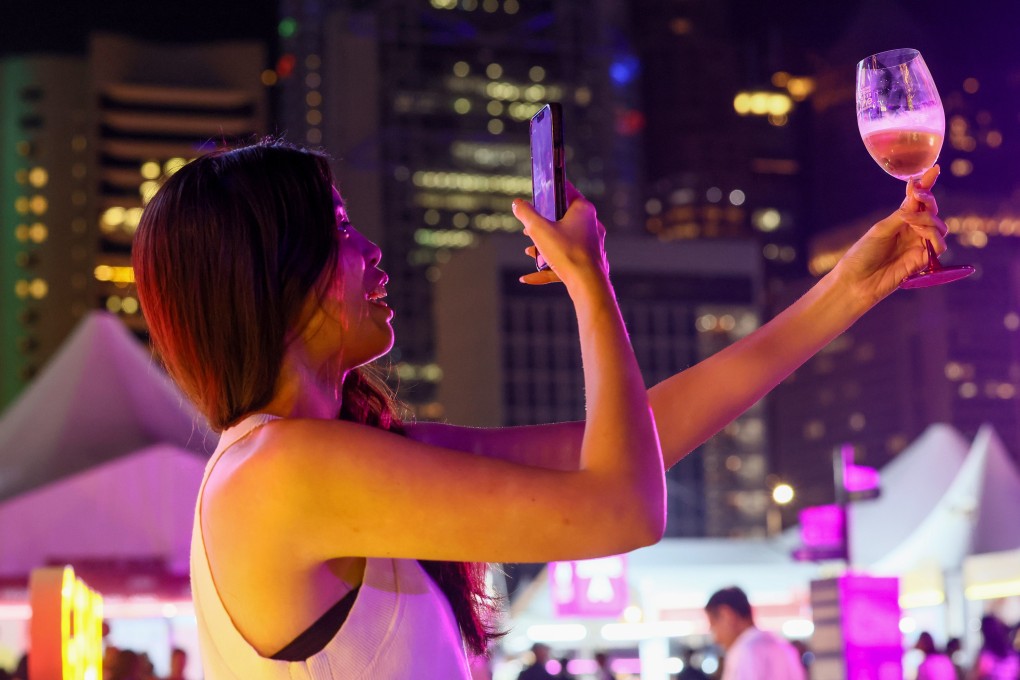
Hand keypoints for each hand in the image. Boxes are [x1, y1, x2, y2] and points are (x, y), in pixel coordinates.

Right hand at [513, 181, 608, 287]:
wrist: (587, 284)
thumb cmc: (566, 252)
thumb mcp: (538, 229)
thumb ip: (525, 214)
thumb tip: (517, 204)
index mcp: (583, 210)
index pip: (566, 190)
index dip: (550, 190)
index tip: (539, 193)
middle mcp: (591, 224)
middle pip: (563, 219)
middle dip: (543, 225)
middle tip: (529, 229)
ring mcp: (592, 244)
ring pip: (564, 241)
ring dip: (544, 247)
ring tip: (530, 252)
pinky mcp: (590, 262)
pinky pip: (566, 260)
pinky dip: (548, 267)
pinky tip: (528, 278)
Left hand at [832, 165, 948, 304]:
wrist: (856, 281)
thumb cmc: (862, 254)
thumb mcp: (880, 230)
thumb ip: (902, 215)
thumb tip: (917, 197)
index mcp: (899, 221)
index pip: (917, 201)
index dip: (927, 185)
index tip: (934, 170)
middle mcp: (911, 231)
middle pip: (932, 212)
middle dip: (929, 201)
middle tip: (918, 196)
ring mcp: (918, 245)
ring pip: (939, 227)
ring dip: (929, 220)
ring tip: (911, 223)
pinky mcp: (923, 261)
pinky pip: (939, 245)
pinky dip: (933, 237)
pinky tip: (921, 237)